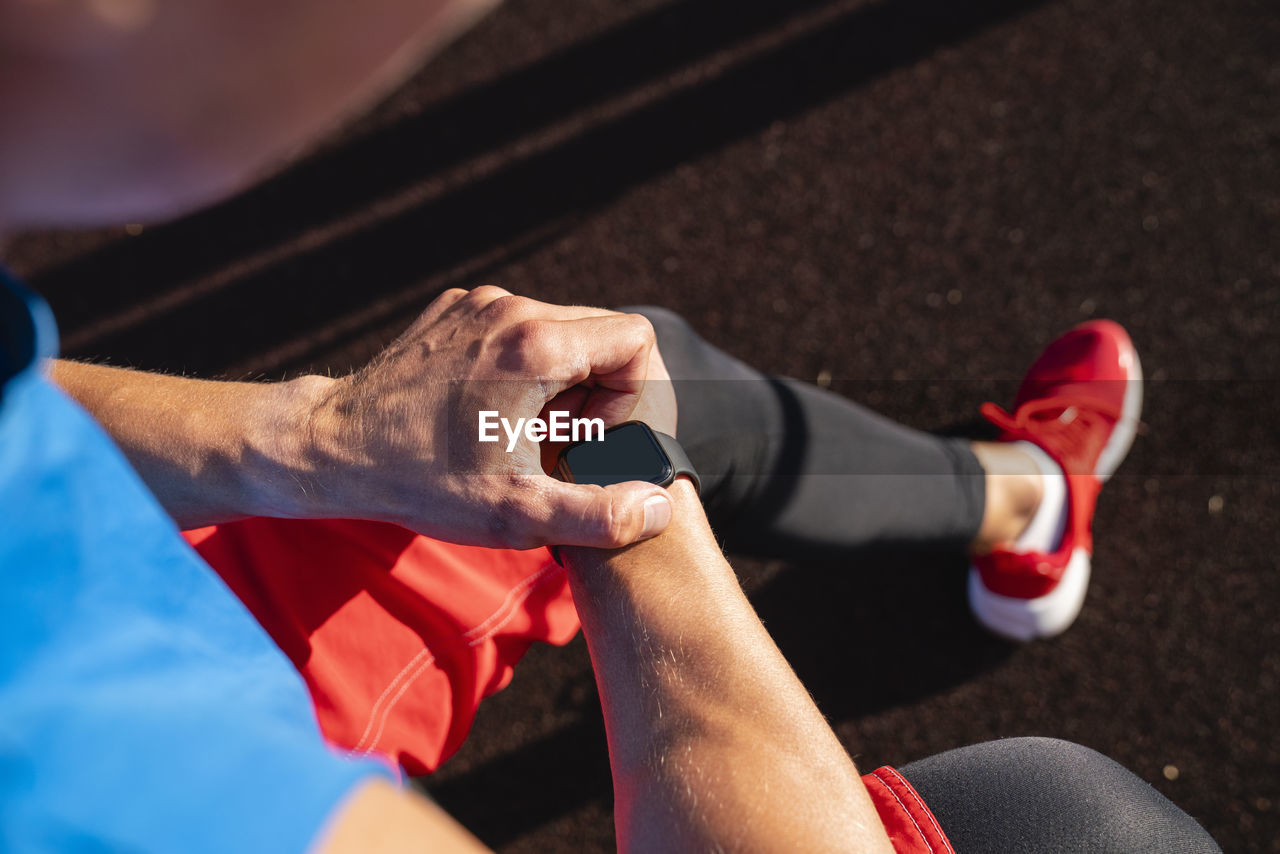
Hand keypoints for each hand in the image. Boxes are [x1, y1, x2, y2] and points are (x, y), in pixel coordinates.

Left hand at [304, 287, 676, 548]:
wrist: (331, 450)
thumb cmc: (422, 481)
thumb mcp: (517, 512)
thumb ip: (600, 514)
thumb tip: (660, 507)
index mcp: (536, 347)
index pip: (635, 341)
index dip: (627, 396)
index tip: (585, 438)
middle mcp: (511, 308)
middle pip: (601, 332)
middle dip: (596, 390)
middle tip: (554, 441)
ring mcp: (479, 303)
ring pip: (561, 328)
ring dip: (559, 379)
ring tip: (520, 429)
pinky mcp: (455, 309)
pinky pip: (518, 326)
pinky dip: (521, 365)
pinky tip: (488, 409)